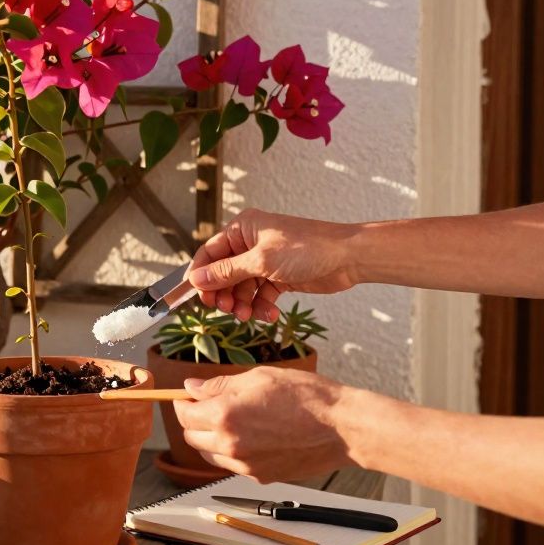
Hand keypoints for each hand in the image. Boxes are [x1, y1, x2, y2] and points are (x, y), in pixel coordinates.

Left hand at [173, 368, 352, 482]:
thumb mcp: (258, 377)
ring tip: (231, 419)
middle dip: (193, 421)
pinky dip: (233, 450)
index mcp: (225, 416)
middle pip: (192, 437)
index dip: (181, 403)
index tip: (186, 396)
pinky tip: (251, 434)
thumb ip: (219, 385)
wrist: (341, 428)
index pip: (184, 414)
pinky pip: (234, 464)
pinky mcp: (261, 476)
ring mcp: (245, 465)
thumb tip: (192, 387)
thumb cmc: (306, 397)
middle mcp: (230, 445)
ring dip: (211, 437)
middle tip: (206, 405)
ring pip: (211, 454)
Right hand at [187, 209, 361, 320]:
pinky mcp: (278, 277)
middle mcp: (250, 243)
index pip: (210, 252)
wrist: (348, 257)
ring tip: (247, 316)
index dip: (200, 275)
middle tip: (224, 310)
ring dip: (241, 304)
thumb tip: (196, 278)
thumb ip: (226, 272)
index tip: (195, 296)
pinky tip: (268, 315)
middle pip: (223, 273)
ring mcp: (264, 261)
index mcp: (242, 229)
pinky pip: (260, 294)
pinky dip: (261, 306)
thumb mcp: (261, 261)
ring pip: (241, 287)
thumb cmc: (307, 248)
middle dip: (223, 293)